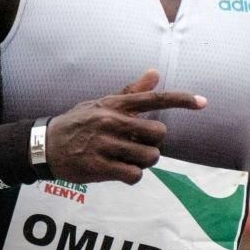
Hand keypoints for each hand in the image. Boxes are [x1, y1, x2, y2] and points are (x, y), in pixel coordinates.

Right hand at [45, 69, 205, 184]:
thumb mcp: (101, 103)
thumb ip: (130, 92)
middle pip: (158, 134)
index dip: (181, 100)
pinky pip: (134, 175)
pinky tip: (121, 171)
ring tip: (129, 158)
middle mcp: (111, 122)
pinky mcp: (99, 167)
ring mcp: (105, 145)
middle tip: (140, 145)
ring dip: (144, 161)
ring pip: (148, 157)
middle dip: (155, 143)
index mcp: (114, 105)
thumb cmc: (78, 123)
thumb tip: (155, 73)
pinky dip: (133, 175)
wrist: (46, 146)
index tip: (203, 102)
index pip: (153, 99)